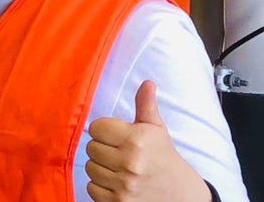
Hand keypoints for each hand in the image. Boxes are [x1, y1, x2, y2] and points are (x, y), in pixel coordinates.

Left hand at [86, 80, 211, 201]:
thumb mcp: (156, 129)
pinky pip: (91, 188)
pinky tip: (115, 182)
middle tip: (117, 152)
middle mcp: (130, 163)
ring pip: (90, 168)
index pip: (96, 128)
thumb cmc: (163, 157)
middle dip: (102, 148)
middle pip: (91, 148)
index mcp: (136, 140)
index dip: (104, 130)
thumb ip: (146, 105)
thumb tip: (147, 82)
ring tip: (117, 167)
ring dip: (100, 168)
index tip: (115, 135)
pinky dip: (99, 186)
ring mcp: (124, 186)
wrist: (181, 195)